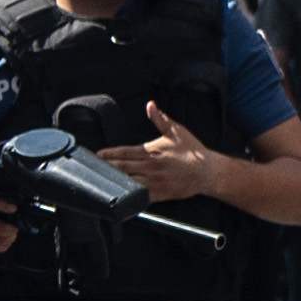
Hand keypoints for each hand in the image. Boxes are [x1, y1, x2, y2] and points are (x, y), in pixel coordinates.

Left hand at [101, 108, 226, 204]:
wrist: (209, 171)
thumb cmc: (192, 150)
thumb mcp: (176, 131)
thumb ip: (160, 119)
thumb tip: (150, 104)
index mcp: (151, 151)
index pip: (124, 152)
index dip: (108, 154)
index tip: (96, 154)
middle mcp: (151, 166)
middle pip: (121, 167)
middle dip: (105, 167)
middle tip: (91, 167)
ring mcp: (155, 181)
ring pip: (127, 182)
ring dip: (114, 181)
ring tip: (100, 180)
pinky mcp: (160, 194)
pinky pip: (139, 196)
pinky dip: (128, 195)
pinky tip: (118, 194)